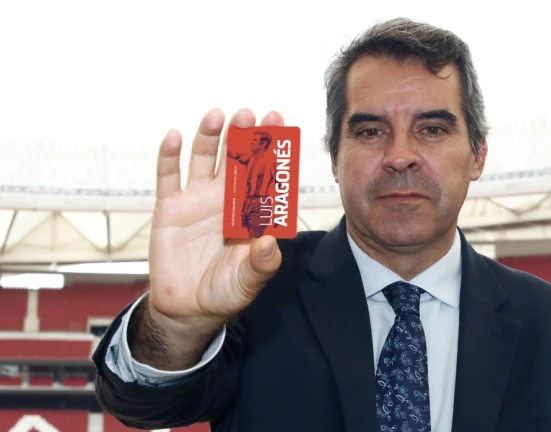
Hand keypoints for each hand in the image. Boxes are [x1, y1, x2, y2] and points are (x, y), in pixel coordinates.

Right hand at [147, 108, 283, 335]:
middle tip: (251, 114)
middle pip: (236, 159)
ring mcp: (197, 201)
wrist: (188, 308)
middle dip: (244, 136)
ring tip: (217, 116)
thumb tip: (269, 241)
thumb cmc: (226, 292)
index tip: (279, 125)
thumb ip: (262, 263)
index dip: (271, 151)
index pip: (264, 175)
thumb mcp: (248, 282)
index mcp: (250, 212)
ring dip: (210, 137)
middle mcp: (226, 199)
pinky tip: (175, 137)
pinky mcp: (169, 209)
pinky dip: (169, 157)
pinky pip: (168, 178)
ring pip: (204, 160)